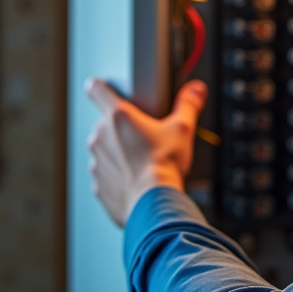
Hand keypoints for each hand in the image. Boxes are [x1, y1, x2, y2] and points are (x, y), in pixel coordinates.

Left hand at [85, 78, 207, 227]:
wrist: (154, 204)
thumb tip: (196, 90)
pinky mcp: (98, 185)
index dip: (98, 86)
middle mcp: (101, 137)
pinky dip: (117, 176)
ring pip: (104, 150)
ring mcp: (96, 162)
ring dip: (117, 153)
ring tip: (142, 162)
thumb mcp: (183, 128)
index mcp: (119, 116)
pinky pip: (106, 175)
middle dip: (120, 129)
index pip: (97, 90)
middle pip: (105, 123)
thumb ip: (188, 104)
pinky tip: (136, 180)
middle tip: (143, 138)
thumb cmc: (164, 166)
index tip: (100, 87)